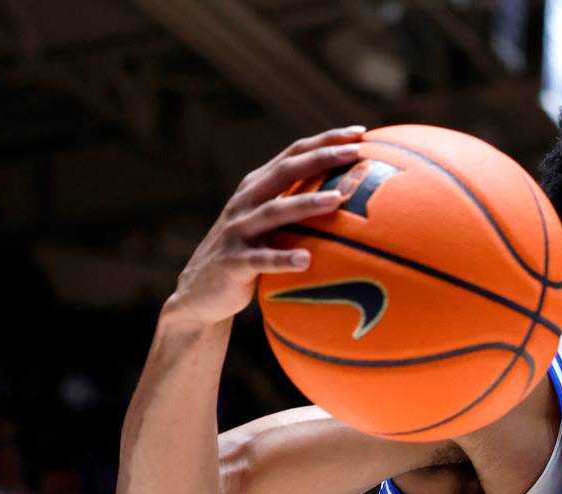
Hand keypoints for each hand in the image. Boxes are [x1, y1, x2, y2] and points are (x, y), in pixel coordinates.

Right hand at [166, 126, 365, 326]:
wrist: (201, 292)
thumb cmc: (251, 256)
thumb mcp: (272, 228)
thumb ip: (300, 211)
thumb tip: (356, 204)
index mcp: (257, 188)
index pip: (293, 155)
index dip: (325, 141)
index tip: (360, 132)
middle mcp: (246, 202)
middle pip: (285, 171)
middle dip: (321, 158)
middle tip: (356, 152)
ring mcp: (237, 231)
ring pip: (274, 211)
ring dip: (306, 203)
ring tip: (338, 199)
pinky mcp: (233, 263)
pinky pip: (261, 260)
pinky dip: (283, 259)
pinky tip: (307, 260)